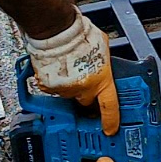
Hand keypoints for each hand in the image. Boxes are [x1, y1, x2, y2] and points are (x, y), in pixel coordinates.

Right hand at [27, 12, 120, 136]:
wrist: (56, 32)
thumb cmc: (79, 36)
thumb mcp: (102, 48)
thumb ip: (104, 62)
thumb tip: (105, 65)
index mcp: (100, 80)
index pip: (109, 106)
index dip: (111, 120)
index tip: (110, 128)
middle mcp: (83, 89)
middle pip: (87, 101)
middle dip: (87, 94)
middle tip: (85, 80)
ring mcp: (66, 90)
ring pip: (70, 94)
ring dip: (72, 85)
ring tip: (71, 66)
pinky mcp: (50, 88)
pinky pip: (55, 89)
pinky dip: (57, 81)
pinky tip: (59, 68)